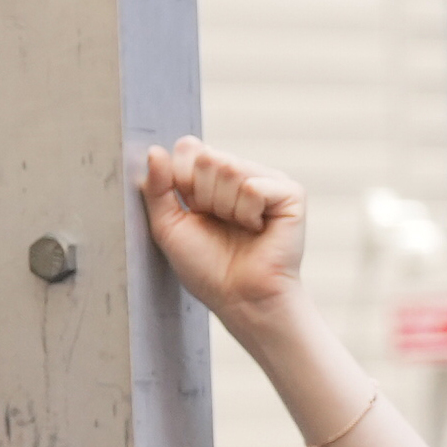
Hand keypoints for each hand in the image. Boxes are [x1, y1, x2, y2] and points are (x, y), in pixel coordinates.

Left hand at [140, 134, 310, 333]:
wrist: (239, 296)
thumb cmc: (205, 266)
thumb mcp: (167, 225)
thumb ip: (157, 187)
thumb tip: (155, 151)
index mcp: (212, 176)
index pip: (188, 150)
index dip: (180, 182)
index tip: (191, 210)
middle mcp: (241, 173)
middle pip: (207, 158)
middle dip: (201, 196)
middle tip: (216, 222)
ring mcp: (267, 181)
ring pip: (229, 169)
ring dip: (223, 207)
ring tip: (237, 228)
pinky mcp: (291, 193)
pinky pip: (253, 187)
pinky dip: (246, 213)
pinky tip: (256, 229)